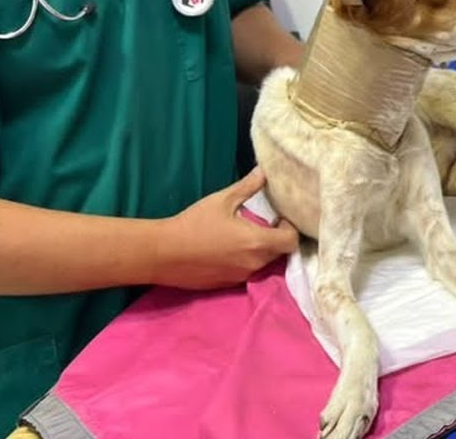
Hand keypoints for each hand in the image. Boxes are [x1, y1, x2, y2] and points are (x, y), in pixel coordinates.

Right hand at [151, 167, 299, 289]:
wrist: (163, 253)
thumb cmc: (194, 223)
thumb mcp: (222, 200)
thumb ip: (248, 187)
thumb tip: (264, 171)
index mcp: (257, 242)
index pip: (291, 241)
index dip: (290, 229)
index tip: (279, 218)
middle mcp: (254, 263)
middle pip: (279, 253)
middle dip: (276, 238)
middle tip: (265, 224)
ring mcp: (241, 277)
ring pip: (263, 264)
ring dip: (261, 250)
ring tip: (246, 235)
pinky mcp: (228, 284)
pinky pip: (246, 272)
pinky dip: (245, 261)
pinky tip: (229, 249)